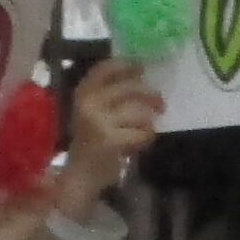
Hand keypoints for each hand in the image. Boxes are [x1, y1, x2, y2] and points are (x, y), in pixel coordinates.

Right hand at [55, 61, 160, 214]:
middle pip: (130, 87)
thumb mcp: (91, 110)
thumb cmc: (89, 141)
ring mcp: (99, 121)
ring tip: (146, 129)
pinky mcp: (111, 140)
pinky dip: (146, 137)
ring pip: (139, 111)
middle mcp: (88, 102)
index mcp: (82, 91)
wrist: (79, 174)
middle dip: (151, 95)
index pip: (106, 67)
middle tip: (161, 104)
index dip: (128, 65)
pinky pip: (141, 132)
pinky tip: (141, 142)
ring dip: (148, 121)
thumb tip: (139, 77)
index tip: (142, 68)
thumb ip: (108, 93)